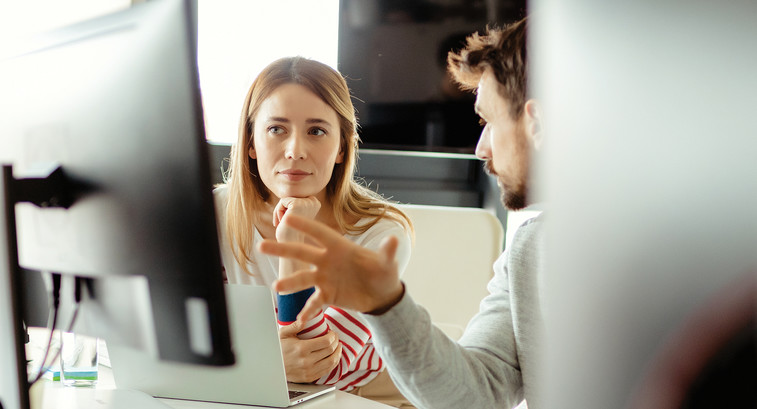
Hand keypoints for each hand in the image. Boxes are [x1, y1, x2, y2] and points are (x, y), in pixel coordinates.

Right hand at [258, 214, 404, 319]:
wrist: (382, 296)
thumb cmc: (383, 274)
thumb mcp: (387, 264)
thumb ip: (387, 252)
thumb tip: (394, 240)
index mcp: (340, 247)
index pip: (320, 234)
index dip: (305, 226)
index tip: (288, 217)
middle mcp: (327, 260)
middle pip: (302, 253)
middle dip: (283, 249)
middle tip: (262, 246)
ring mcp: (325, 278)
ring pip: (303, 278)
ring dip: (290, 283)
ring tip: (276, 288)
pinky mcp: (327, 294)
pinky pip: (313, 302)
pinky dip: (307, 311)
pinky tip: (299, 320)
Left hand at [273, 197, 320, 242]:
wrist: (290, 248)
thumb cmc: (290, 233)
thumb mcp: (295, 215)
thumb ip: (294, 203)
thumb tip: (287, 193)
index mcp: (316, 203)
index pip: (295, 196)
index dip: (288, 208)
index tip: (288, 221)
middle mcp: (314, 201)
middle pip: (290, 196)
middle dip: (283, 209)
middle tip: (282, 223)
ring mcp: (307, 203)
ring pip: (285, 199)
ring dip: (279, 212)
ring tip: (282, 224)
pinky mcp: (297, 205)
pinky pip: (282, 201)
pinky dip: (277, 212)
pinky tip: (281, 222)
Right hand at [279, 320, 340, 382]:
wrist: (272, 366)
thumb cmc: (278, 349)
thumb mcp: (284, 334)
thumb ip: (296, 325)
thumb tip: (305, 317)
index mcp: (302, 348)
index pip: (326, 342)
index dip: (333, 336)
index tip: (332, 333)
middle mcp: (306, 361)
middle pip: (331, 351)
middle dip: (336, 342)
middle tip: (336, 338)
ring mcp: (308, 371)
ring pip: (332, 362)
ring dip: (338, 353)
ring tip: (337, 347)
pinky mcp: (309, 378)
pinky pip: (327, 371)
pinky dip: (333, 363)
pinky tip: (333, 357)